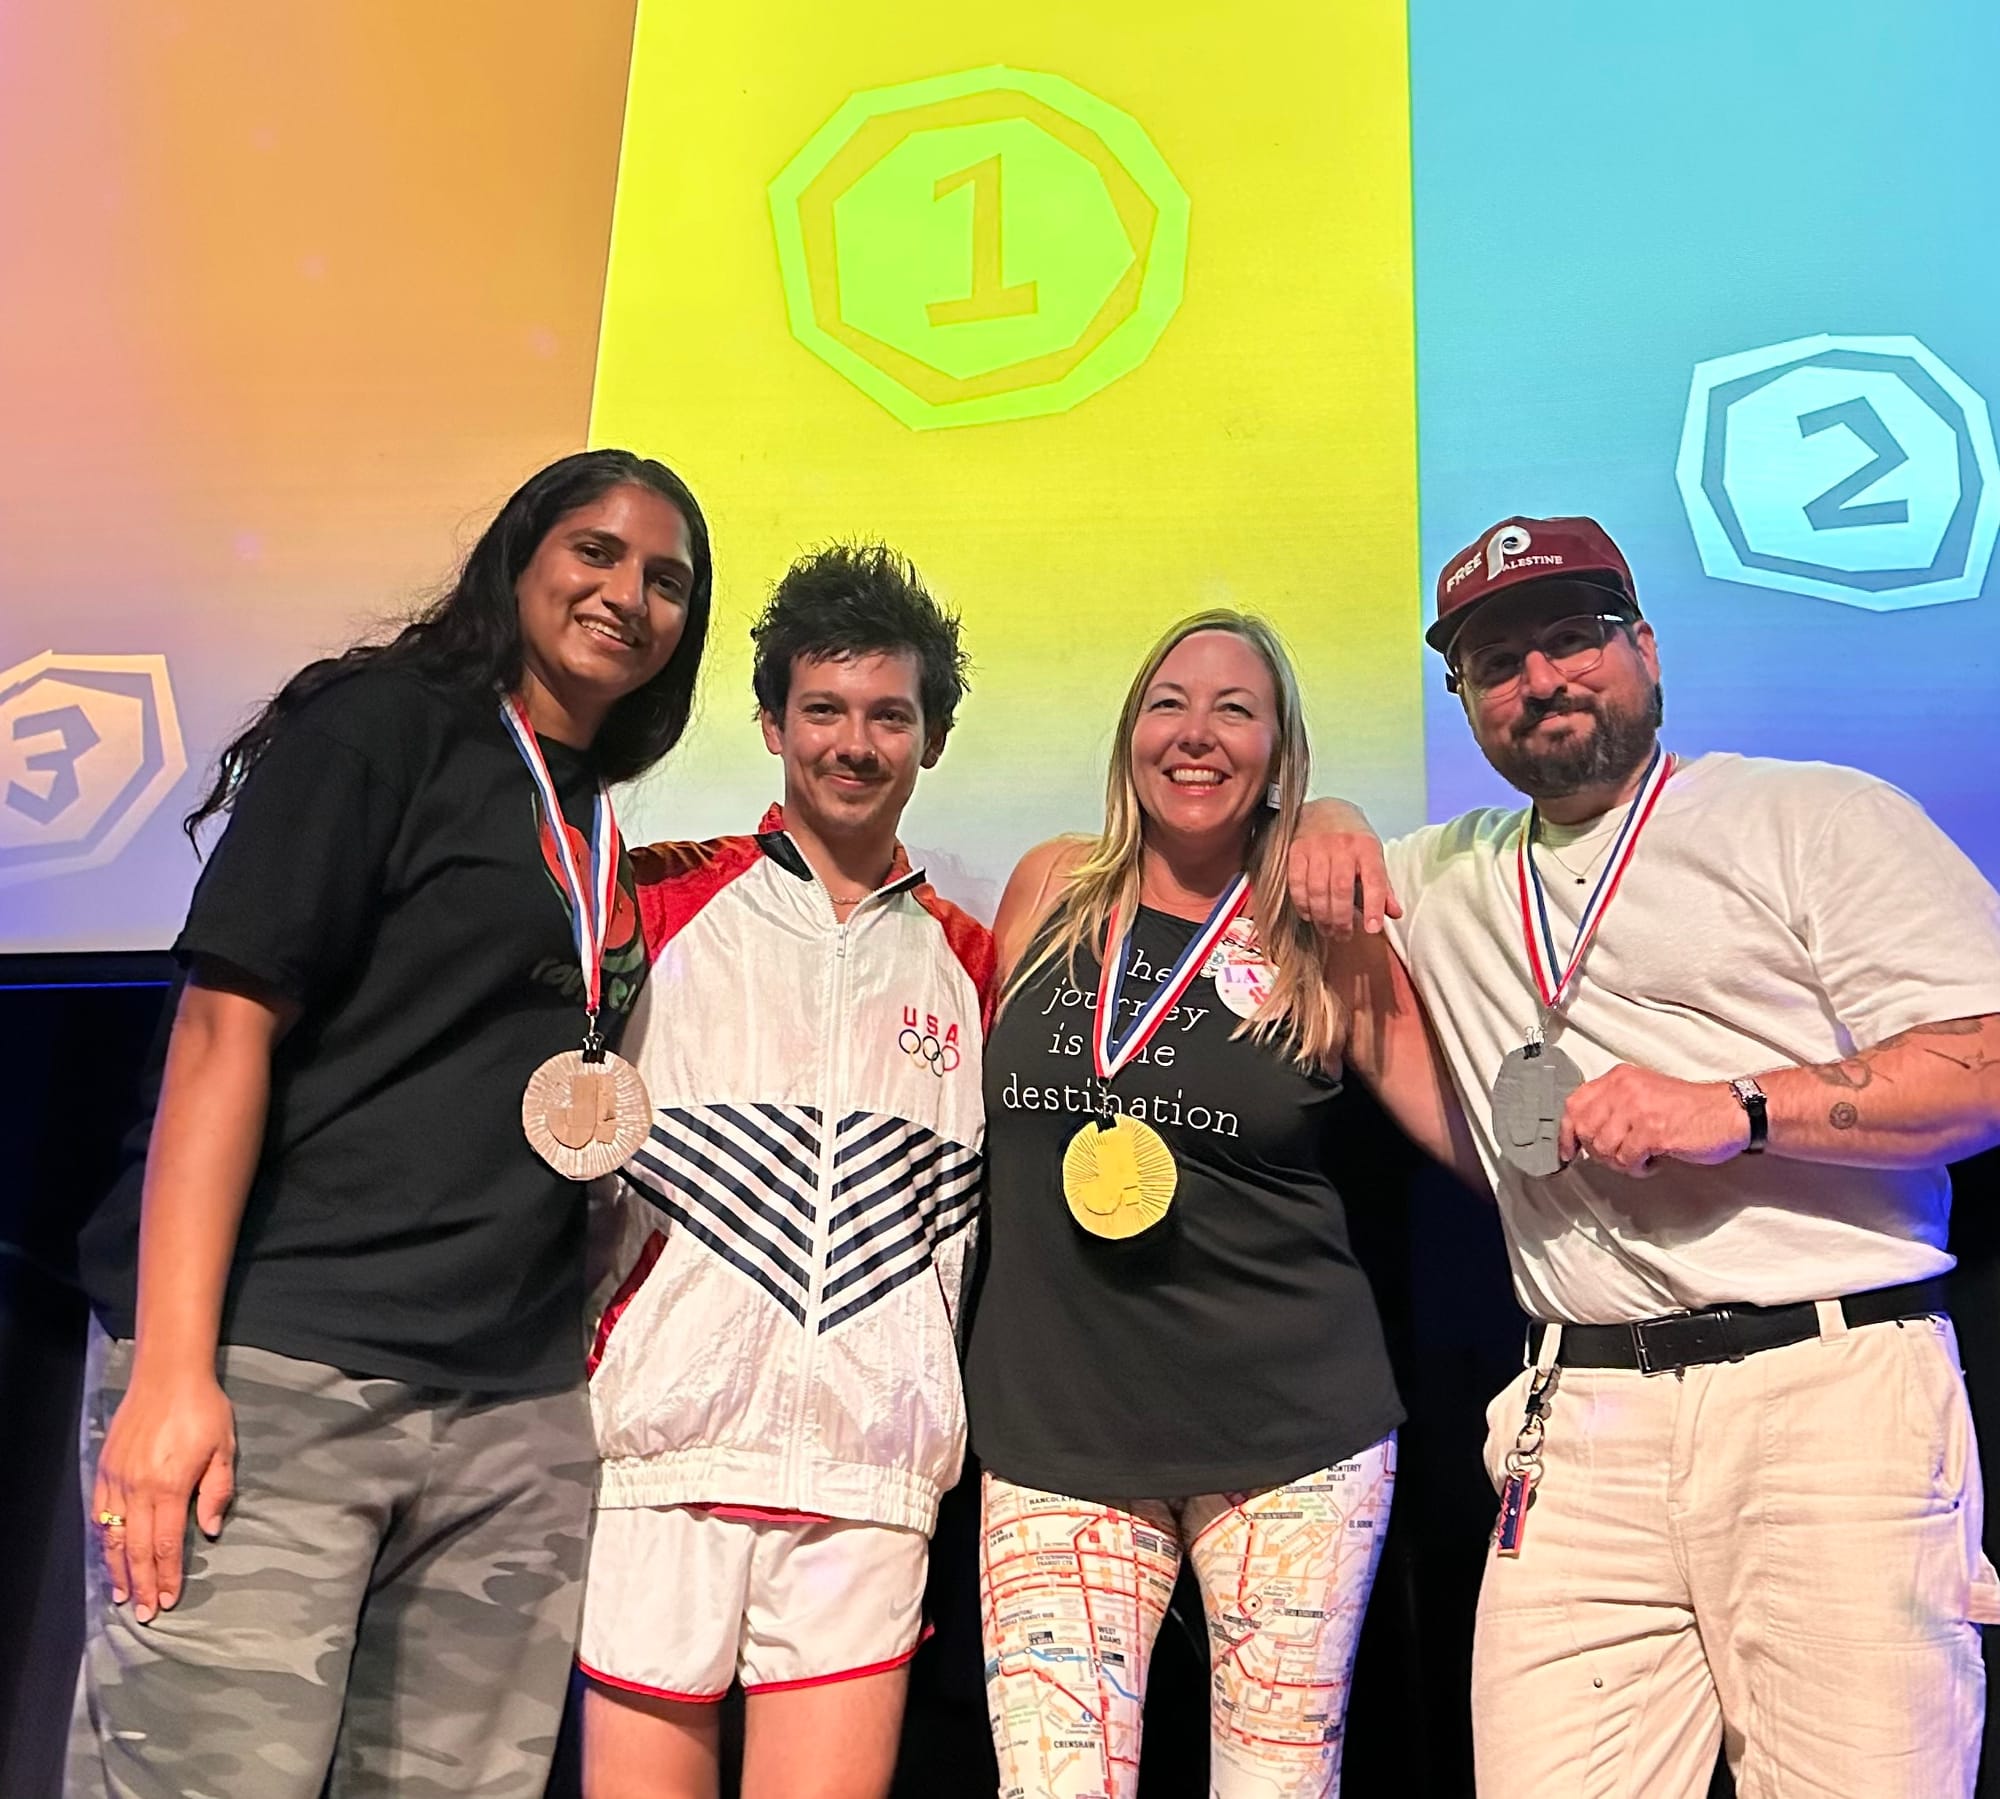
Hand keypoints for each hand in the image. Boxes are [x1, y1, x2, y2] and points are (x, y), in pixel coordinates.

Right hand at [92, 1367, 235, 1622]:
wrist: (168, 1376)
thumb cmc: (203, 1409)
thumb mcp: (224, 1448)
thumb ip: (217, 1492)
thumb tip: (209, 1530)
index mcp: (170, 1486)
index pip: (167, 1543)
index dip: (167, 1574)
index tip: (169, 1599)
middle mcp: (137, 1488)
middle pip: (137, 1548)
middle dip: (142, 1583)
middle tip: (145, 1612)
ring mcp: (116, 1479)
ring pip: (113, 1536)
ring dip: (117, 1569)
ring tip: (123, 1595)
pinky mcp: (105, 1469)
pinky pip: (99, 1513)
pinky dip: (103, 1539)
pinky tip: (108, 1554)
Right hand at [1288, 799, 1401, 939]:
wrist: (1324, 810)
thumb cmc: (1352, 839)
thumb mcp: (1373, 857)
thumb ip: (1382, 887)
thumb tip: (1395, 914)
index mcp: (1367, 847)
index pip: (1374, 880)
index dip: (1373, 906)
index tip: (1372, 929)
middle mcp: (1343, 846)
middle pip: (1341, 890)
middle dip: (1341, 920)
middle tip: (1343, 936)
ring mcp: (1317, 847)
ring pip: (1318, 890)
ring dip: (1322, 917)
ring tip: (1327, 930)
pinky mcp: (1297, 850)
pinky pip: (1297, 884)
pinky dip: (1303, 904)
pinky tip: (1309, 915)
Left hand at [1559, 1064, 1749, 1175]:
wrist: (1730, 1112)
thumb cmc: (1690, 1108)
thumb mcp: (1644, 1093)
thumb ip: (1613, 1105)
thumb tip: (1581, 1131)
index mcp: (1619, 1078)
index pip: (1574, 1105)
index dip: (1566, 1133)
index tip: (1568, 1152)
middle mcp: (1624, 1089)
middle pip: (1585, 1131)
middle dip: (1599, 1152)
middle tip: (1622, 1155)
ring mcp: (1638, 1109)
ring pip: (1604, 1149)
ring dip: (1621, 1162)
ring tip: (1642, 1157)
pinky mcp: (1653, 1131)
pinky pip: (1627, 1160)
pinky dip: (1638, 1168)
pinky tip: (1653, 1161)